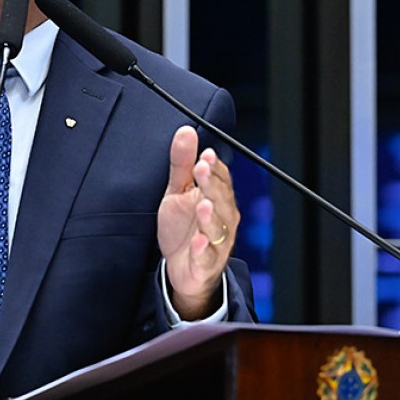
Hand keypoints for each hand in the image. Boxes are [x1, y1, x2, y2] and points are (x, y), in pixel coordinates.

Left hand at [157, 125, 239, 319]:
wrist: (182, 267)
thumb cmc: (184, 227)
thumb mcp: (177, 192)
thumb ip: (182, 163)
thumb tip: (186, 131)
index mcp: (217, 199)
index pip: (222, 179)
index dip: (214, 168)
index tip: (204, 155)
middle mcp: (222, 219)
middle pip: (221, 200)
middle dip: (212, 185)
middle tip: (202, 169)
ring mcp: (216, 242)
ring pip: (217, 228)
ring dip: (209, 216)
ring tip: (201, 204)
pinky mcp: (206, 264)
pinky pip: (207, 257)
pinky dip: (202, 250)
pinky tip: (197, 241)